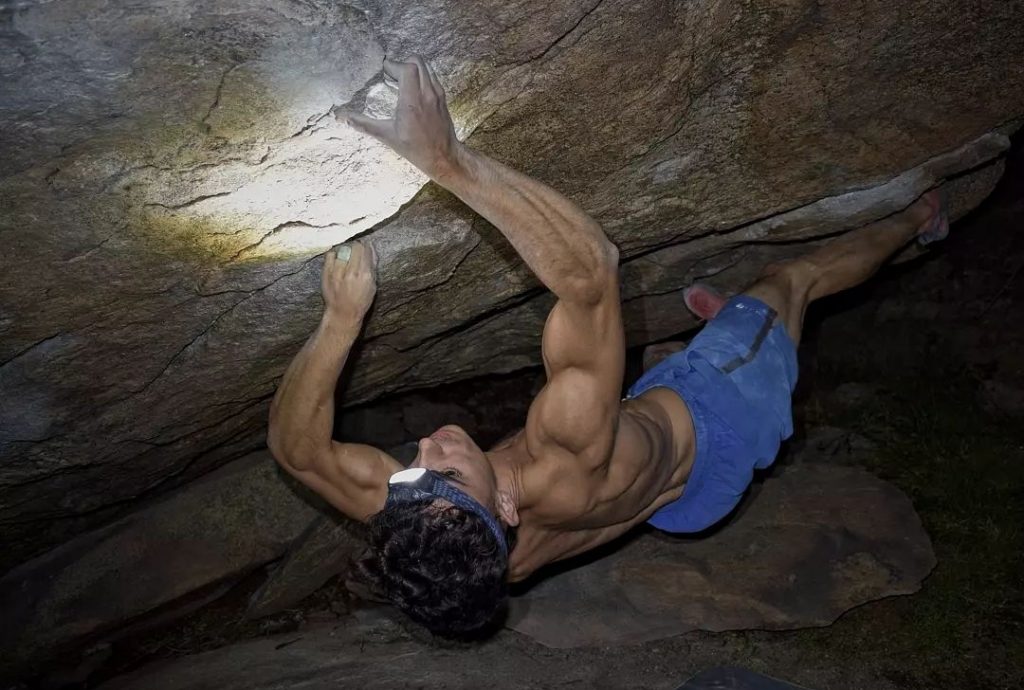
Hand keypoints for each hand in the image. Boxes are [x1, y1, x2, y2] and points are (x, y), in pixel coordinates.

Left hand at [322, 241, 376, 322]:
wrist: (342, 313)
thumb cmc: (360, 302)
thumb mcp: (372, 286)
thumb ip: (372, 268)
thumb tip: (372, 250)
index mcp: (365, 275)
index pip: (366, 250)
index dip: (366, 247)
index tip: (366, 247)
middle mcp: (351, 272)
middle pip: (355, 247)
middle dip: (357, 248)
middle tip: (357, 252)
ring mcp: (337, 272)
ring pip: (343, 249)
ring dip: (346, 252)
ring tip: (347, 258)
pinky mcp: (326, 273)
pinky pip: (330, 255)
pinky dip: (334, 255)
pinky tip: (337, 260)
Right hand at [338, 56, 461, 178]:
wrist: (443, 157)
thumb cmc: (415, 149)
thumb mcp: (387, 136)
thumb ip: (364, 124)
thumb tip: (342, 118)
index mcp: (412, 102)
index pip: (406, 68)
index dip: (393, 65)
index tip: (383, 70)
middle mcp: (427, 94)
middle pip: (417, 61)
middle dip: (401, 63)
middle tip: (390, 74)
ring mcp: (437, 94)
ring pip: (426, 67)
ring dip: (412, 68)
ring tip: (400, 79)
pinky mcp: (442, 98)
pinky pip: (432, 76)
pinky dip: (421, 75)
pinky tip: (412, 88)